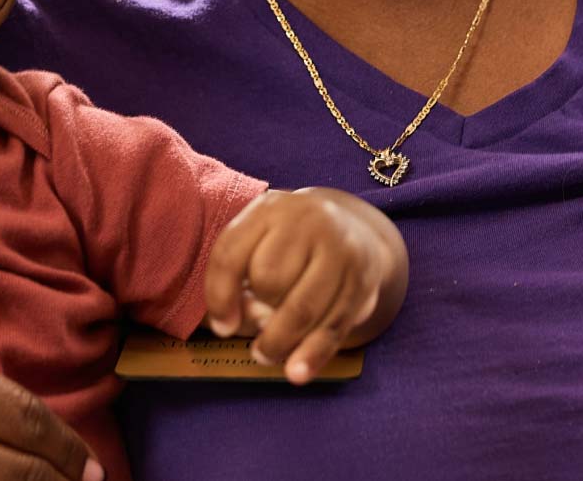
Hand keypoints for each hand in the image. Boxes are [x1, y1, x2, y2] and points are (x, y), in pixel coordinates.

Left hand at [203, 187, 407, 384]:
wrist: (354, 233)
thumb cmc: (290, 247)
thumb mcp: (258, 244)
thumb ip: (235, 280)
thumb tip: (231, 325)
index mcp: (270, 208)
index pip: (231, 253)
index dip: (219, 296)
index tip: (222, 327)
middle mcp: (309, 218)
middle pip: (268, 280)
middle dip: (259, 311)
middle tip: (259, 324)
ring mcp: (341, 248)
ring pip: (300, 308)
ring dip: (279, 341)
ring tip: (266, 355)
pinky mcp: (363, 279)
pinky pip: (333, 325)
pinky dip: (312, 355)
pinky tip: (296, 374)